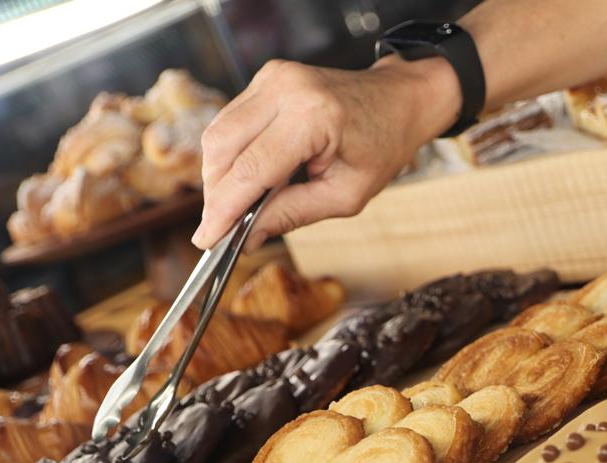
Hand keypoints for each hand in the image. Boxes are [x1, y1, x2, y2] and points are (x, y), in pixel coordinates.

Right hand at [192, 56, 460, 248]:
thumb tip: (247, 237)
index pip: (250, 170)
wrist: (399, 101)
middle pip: (222, 147)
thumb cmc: (382, 146)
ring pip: (218, 133)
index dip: (223, 210)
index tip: (207, 240)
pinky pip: (232, 121)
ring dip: (219, 175)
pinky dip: (232, 154)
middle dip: (216, 194)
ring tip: (237, 206)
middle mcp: (286, 88)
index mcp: (313, 117)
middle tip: (221, 229)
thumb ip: (292, 214)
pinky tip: (248, 178)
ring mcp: (273, 77)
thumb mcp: (346, 195)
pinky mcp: (267, 78)